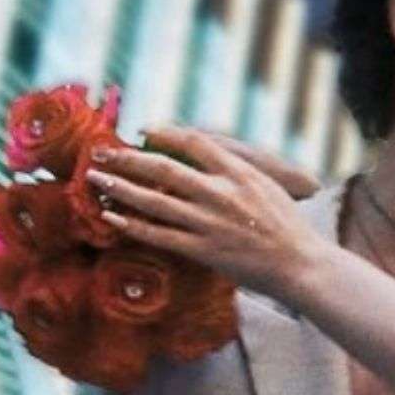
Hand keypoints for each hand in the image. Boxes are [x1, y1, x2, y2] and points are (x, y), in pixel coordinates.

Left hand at [86, 126, 327, 298]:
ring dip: (120, 188)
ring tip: (94, 179)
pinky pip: (158, 236)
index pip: (194, 143)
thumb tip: (207, 155)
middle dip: (127, 158)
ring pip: (154, 201)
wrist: (300, 264)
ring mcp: (210, 223)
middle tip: (100, 151)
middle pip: (164, 168)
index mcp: (240, 174)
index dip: (164, 132)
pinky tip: (111, 218)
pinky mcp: (203, 250)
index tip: (142, 130)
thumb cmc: (287, 226)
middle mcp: (221, 194)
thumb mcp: (267, 186)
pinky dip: (131, 226)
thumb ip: (237, 170)